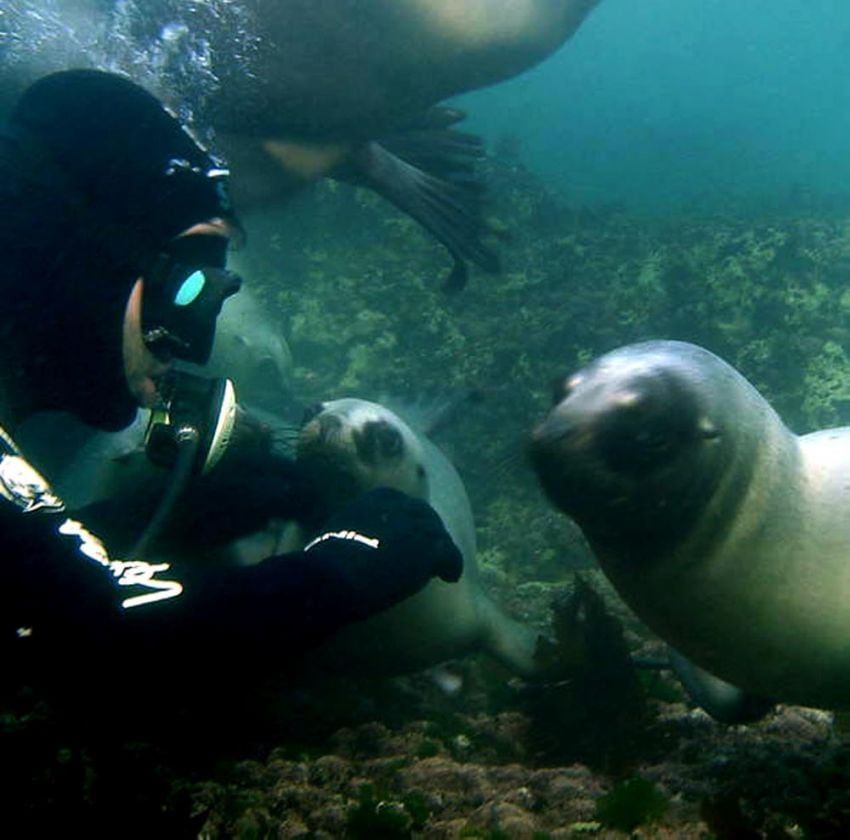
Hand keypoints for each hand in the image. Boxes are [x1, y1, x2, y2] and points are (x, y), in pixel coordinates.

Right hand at [304, 487, 462, 618]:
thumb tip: (352, 539)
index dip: (410, 522)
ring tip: (442, 568)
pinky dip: (452, 567)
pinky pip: (450, 556)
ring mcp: (418, 527)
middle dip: (430, 533)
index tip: (409, 536)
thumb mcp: (340, 529)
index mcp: (380, 498)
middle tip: (430, 552)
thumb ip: (356, 527)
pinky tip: (450, 578)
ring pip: (440, 536)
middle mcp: (403, 506)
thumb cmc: (328, 560)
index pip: (405, 504)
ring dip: (441, 551)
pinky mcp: (429, 551)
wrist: (335, 575)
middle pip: (427, 517)